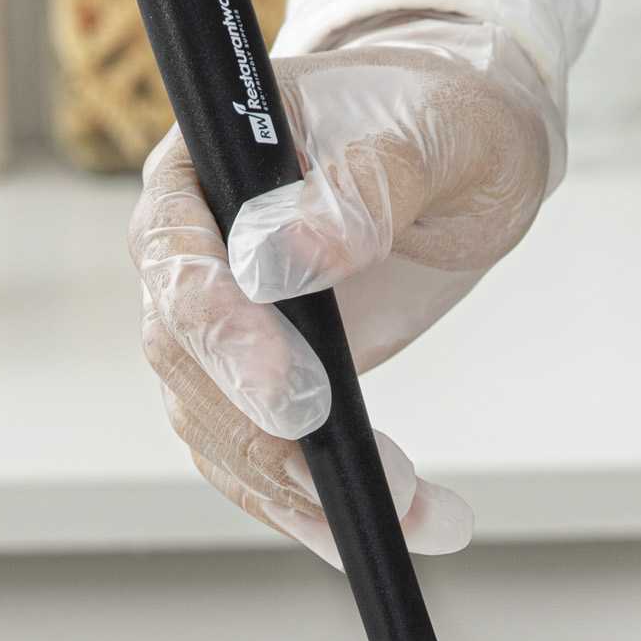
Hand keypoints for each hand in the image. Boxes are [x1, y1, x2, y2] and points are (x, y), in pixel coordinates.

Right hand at [130, 16, 562, 564]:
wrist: (464, 147)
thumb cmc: (443, 114)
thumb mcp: (433, 134)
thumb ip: (364, 187)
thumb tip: (284, 257)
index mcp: (207, 163)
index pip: (176, 252)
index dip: (222, 330)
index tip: (293, 392)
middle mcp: (193, 248)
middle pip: (186, 360)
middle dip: (267, 434)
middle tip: (365, 478)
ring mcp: (224, 323)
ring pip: (219, 428)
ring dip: (305, 490)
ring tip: (415, 514)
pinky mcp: (264, 380)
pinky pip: (266, 458)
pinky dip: (323, 504)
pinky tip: (404, 527)